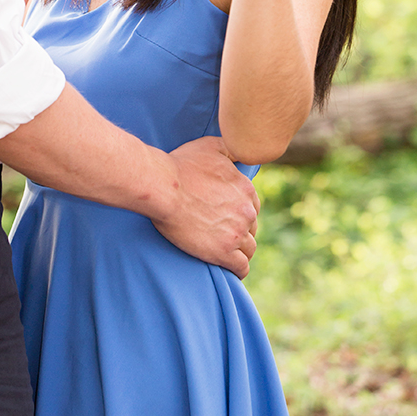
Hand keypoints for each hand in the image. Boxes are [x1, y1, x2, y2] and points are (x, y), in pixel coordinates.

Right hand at [150, 136, 259, 278]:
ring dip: (238, 250)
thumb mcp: (210, 146)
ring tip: (223, 251)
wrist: (163, 188)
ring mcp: (236, 233)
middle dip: (240, 230)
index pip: (253, 207)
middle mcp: (246, 211)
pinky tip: (227, 267)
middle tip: (221, 233)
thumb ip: (231, 148)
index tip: (226, 216)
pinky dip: (237, 269)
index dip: (240, 212)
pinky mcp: (223, 252)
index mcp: (246, 188)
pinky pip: (241, 268)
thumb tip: (242, 150)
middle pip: (252, 228)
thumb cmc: (181, 165)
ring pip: (249, 249)